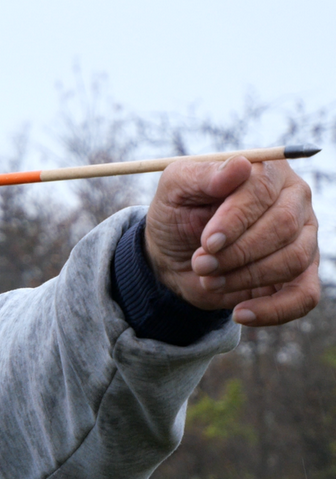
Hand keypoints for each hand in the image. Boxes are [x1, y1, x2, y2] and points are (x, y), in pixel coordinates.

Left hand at [144, 156, 319, 325]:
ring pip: (292, 259)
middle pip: (284, 225)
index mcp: (266, 171)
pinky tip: (241, 313)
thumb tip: (241, 165)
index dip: (236, 217)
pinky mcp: (300, 275)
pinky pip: (305, 297)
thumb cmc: (177, 213)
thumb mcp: (175, 189)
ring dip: (244, 276)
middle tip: (201, 263)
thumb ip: (203, 175)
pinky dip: (273, 310)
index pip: (264, 188)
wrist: (173, 255)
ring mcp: (303, 238)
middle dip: (237, 251)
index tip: (208, 241)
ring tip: (208, 277)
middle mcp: (294, 201)